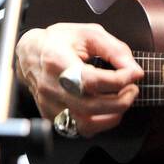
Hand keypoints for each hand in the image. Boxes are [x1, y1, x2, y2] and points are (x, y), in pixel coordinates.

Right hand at [15, 22, 143, 137]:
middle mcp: (51, 87)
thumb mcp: (88, 34)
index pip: (92, 80)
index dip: (120, 79)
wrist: (30, 53)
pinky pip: (78, 130)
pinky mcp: (51, 116)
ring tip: (121, 100)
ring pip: (84, 125)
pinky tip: (105, 110)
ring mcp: (50, 105)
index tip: (133, 73)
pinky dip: (98, 124)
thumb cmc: (58, 42)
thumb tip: (133, 70)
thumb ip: (114, 49)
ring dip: (111, 117)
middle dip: (120, 101)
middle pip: (90, 107)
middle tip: (131, 88)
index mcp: (58, 61)